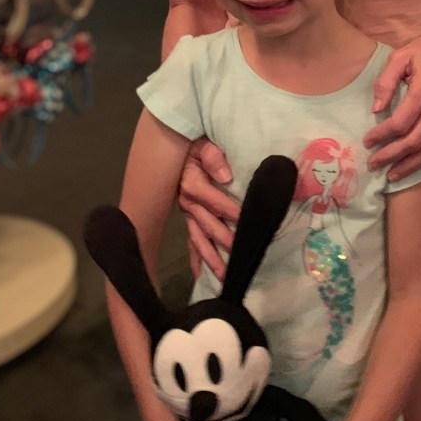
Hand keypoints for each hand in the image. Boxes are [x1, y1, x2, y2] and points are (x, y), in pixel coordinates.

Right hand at [177, 137, 237, 280]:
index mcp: (192, 182)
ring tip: (223, 276)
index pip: (212, 200)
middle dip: (222, 242)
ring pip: (199, 239)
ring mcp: (188, 213)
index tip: (244, 221)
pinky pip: (192, 241)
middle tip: (238, 258)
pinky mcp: (190, 218)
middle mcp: (188, 202)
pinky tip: (200, 275)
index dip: (228, 210)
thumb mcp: (202, 143)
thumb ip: (213, 156)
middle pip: (206, 224)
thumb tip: (224, 175)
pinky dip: (196, 259)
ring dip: (210, 258)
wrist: (176, 147)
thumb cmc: (195, 145)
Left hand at [364, 30, 420, 183]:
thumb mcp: (401, 56)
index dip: (381, 135)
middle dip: (391, 156)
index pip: (400, 123)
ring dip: (413, 167)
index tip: (367, 141)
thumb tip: (375, 109)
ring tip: (393, 176)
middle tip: (372, 164)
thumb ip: (386, 82)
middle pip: (414, 141)